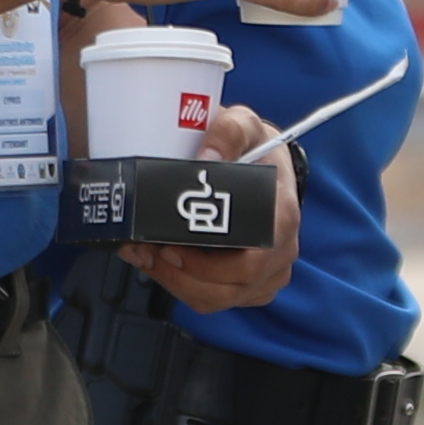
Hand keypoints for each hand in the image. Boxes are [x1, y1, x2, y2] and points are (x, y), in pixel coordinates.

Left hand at [122, 101, 309, 317]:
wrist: (268, 163)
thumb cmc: (256, 149)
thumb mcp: (245, 125)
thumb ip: (228, 131)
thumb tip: (207, 159)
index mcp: (280, 218)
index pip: (249, 263)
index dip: (205, 265)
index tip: (169, 246)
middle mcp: (280, 251)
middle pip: (229, 288)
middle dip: (179, 276)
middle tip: (145, 250)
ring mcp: (268, 272)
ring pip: (217, 299)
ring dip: (174, 282)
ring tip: (143, 255)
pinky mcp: (252, 283)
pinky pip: (213, 298)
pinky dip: (181, 285)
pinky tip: (157, 263)